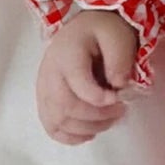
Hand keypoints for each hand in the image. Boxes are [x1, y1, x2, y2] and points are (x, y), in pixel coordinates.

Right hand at [36, 9, 142, 145]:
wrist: (87, 28)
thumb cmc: (103, 31)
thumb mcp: (118, 36)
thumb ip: (120, 59)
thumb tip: (117, 86)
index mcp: (66, 54)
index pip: (78, 85)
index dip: (100, 99)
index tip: (120, 99)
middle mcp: (49, 72)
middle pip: (65, 107)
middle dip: (96, 116)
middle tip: (120, 111)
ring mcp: (44, 88)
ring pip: (57, 120)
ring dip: (87, 128)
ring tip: (110, 120)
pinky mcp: (46, 100)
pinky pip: (50, 126)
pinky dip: (70, 136)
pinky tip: (90, 133)